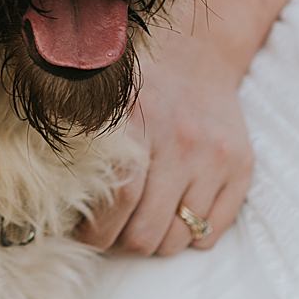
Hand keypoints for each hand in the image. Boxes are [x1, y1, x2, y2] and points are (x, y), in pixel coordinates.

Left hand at [76, 28, 253, 256]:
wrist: (198, 54)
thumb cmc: (141, 87)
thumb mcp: (107, 103)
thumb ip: (85, 147)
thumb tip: (57, 206)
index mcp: (139, 122)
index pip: (117, 201)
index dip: (96, 231)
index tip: (84, 233)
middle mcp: (182, 142)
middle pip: (146, 232)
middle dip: (123, 243)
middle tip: (111, 234)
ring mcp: (215, 157)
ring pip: (179, 238)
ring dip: (156, 241)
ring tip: (142, 223)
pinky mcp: (241, 168)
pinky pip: (212, 232)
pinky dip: (190, 235)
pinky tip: (174, 214)